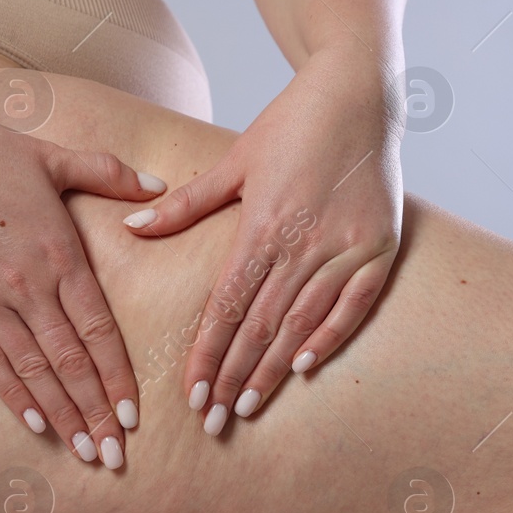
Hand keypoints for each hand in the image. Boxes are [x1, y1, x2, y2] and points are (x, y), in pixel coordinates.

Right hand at [0, 95, 166, 467]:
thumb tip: (159, 184)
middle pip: (72, 361)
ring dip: (62, 415)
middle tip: (117, 456)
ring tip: (84, 450)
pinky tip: (36, 423)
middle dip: (98, 412)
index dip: (118, 375)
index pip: (99, 329)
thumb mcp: (53, 156)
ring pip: (33, 371)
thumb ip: (109, 173)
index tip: (135, 414)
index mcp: (59, 252)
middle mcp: (27, 285)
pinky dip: (13, 395)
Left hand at [122, 46, 402, 433]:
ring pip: (303, 322)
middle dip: (234, 376)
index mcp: (263, 223)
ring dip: (275, 368)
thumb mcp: (234, 160)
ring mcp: (346, 246)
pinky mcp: (379, 246)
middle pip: (261, 325)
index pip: (228, 305)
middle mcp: (305, 242)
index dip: (209, 354)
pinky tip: (305, 368)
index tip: (193, 393)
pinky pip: (354, 305)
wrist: (359, 91)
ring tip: (249, 405)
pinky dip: (330, 337)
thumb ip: (185, 203)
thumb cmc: (290, 123)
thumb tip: (133, 228)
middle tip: (214, 421)